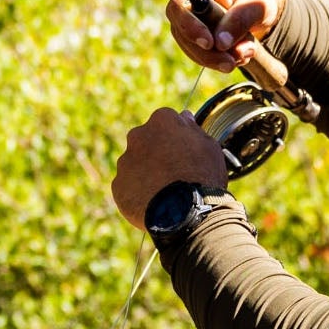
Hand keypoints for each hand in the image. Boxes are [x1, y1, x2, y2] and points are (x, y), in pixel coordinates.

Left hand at [110, 107, 229, 229]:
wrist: (186, 212)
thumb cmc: (203, 176)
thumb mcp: (209, 147)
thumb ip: (194, 129)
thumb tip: (185, 117)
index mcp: (161, 121)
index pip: (166, 122)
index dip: (176, 139)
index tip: (184, 153)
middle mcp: (138, 135)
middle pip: (146, 141)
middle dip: (156, 153)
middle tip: (173, 173)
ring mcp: (125, 161)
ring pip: (135, 165)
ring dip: (146, 174)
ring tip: (165, 193)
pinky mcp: (118, 185)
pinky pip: (128, 187)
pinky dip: (138, 194)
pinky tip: (154, 204)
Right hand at [166, 0, 286, 72]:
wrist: (263, 10)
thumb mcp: (259, 5)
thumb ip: (240, 20)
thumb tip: (220, 43)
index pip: (181, 3)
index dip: (190, 25)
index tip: (209, 44)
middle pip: (181, 28)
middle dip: (206, 51)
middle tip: (230, 63)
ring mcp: (189, 16)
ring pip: (189, 45)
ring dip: (214, 59)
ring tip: (242, 56)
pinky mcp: (195, 34)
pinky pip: (198, 53)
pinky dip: (217, 60)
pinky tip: (238, 56)